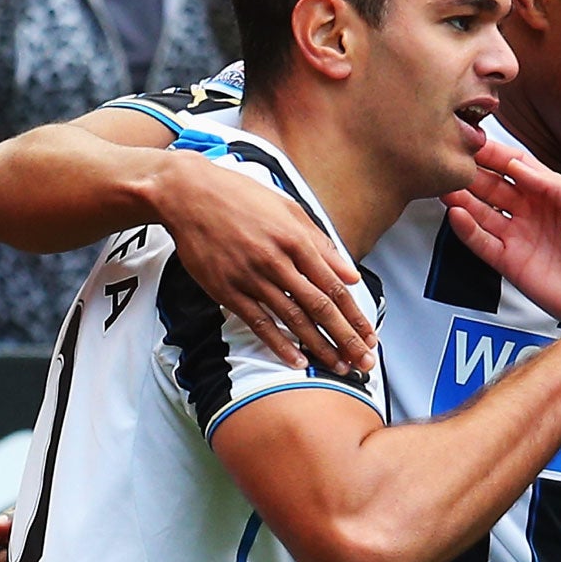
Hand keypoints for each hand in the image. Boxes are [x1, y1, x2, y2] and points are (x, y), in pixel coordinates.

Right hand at [157, 148, 377, 371]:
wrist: (189, 194)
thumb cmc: (243, 198)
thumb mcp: (290, 210)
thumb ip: (323, 245)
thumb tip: (352, 275)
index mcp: (297, 240)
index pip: (335, 287)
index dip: (355, 316)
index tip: (370, 336)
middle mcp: (277, 261)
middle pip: (320, 308)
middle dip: (346, 338)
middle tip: (364, 362)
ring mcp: (251, 278)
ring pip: (293, 320)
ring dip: (319, 347)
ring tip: (339, 367)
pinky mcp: (226, 290)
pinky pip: (258, 323)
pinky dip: (279, 345)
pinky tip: (298, 362)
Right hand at [445, 139, 560, 324]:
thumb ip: (550, 182)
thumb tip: (518, 164)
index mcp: (554, 194)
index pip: (517, 167)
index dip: (495, 154)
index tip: (475, 141)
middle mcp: (533, 212)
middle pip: (494, 186)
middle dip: (473, 172)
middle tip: (453, 159)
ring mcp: (520, 236)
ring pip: (482, 212)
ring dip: (463, 197)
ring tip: (447, 183)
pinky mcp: (511, 262)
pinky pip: (482, 242)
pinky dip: (467, 229)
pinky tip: (458, 213)